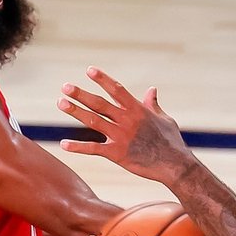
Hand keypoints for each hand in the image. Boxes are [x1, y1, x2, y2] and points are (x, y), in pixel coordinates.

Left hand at [58, 67, 193, 185]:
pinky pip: (94, 149)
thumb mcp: (165, 119)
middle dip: (81, 94)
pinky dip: (78, 147)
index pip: (117, 90)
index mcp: (138, 110)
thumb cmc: (172, 142)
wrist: (175, 165)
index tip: (89, 70)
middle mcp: (127, 120)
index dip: (103, 79)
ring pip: (93, 121)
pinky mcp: (117, 154)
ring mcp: (121, 136)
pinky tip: (64, 145)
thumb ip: (153, 105)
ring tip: (61, 103)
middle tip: (65, 87)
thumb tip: (152, 90)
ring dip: (76, 111)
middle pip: (100, 104)